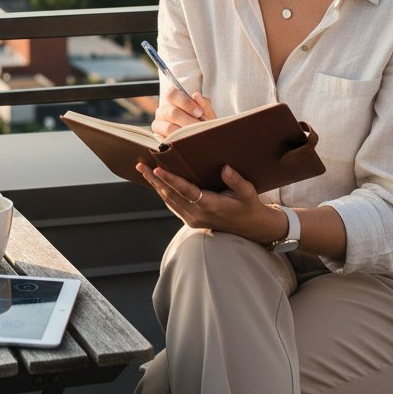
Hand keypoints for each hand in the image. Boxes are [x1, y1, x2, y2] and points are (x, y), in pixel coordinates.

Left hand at [136, 161, 286, 242]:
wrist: (252, 228)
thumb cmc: (249, 206)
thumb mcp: (248, 192)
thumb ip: (236, 181)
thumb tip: (225, 167)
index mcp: (211, 205)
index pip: (186, 191)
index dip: (170, 180)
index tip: (156, 169)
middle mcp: (198, 214)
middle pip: (171, 195)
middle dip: (154, 179)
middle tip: (140, 165)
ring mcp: (193, 219)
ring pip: (169, 200)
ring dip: (155, 185)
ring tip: (142, 170)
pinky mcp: (191, 220)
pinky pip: (173, 205)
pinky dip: (163, 193)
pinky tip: (156, 182)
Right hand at [151, 87, 214, 139]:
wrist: (201, 139)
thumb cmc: (201, 122)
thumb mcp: (206, 113)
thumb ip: (203, 104)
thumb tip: (196, 95)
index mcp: (171, 100)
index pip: (172, 94)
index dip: (185, 102)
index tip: (199, 112)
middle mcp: (163, 111)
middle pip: (172, 112)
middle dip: (189, 120)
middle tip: (200, 127)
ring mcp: (158, 125)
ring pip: (169, 128)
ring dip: (185, 133)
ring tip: (196, 136)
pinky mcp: (159, 140)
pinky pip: (167, 141)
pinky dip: (178, 142)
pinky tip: (187, 142)